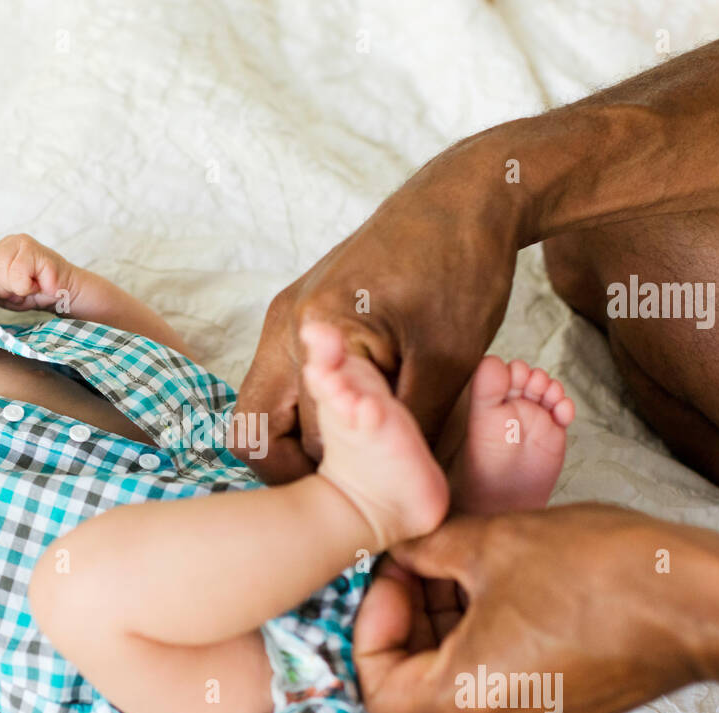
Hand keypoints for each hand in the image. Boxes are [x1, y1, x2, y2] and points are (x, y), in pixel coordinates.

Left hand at [0, 234, 78, 313]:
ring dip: (17, 289)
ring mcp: (22, 243)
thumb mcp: (5, 295)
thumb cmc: (37, 294)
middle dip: (4, 289)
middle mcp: (8, 242)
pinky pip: (19, 276)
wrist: (68, 295)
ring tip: (31, 287)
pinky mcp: (36, 250)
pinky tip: (40, 285)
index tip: (8, 290)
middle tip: (23, 290)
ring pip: (1, 272)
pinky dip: (28, 288)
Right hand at [231, 139, 522, 483]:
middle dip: (298, 473)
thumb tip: (393, 495)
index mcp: (318, 332)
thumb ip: (409, 431)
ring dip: (298, 444)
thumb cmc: (465, 274)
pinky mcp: (297, 315)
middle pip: (254, 433)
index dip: (341, 482)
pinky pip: (282, 384)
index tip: (372, 504)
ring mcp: (285, 318)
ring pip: (262, 412)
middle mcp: (285, 325)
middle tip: (353, 496)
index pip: (309, 442)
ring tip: (356, 466)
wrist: (463, 201)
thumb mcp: (450, 366)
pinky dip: (307, 414)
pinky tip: (356, 425)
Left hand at [352, 505, 707, 712]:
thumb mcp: (493, 543)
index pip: (376, 689)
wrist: (704, 601)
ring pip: (455, 677)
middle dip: (405, 617)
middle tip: (416, 558)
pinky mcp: (562, 704)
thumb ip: (428, 548)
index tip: (393, 574)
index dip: (369, 626)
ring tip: (454, 558)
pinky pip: (496, 674)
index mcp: (466, 701)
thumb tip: (401, 546)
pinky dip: (479, 630)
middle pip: (414, 684)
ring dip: (441, 620)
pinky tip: (492, 575)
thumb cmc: (600, 572)